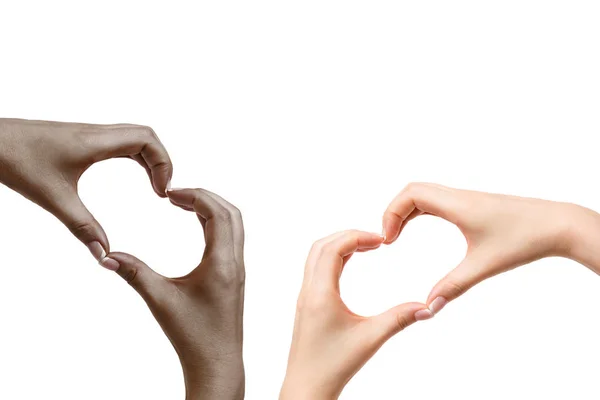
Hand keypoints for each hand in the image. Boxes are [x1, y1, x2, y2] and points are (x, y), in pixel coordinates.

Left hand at [0, 118, 171, 266]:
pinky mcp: (79, 138)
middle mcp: (96, 132)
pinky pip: (118, 140)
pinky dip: (134, 156)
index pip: (147, 139)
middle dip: (162, 161)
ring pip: (133, 136)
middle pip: (146, 136)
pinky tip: (131, 175)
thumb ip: (82, 226)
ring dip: (149, 158)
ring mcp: (87, 133)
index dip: (164, 163)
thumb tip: (103, 254)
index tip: (162, 191)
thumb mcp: (52, 197)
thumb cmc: (14, 159)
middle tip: (162, 191)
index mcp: (95, 142)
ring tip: (153, 185)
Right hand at [105, 188, 244, 399]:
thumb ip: (135, 274)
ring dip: (212, 208)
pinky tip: (197, 225)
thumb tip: (107, 256)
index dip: (196, 196)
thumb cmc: (192, 335)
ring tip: (183, 204)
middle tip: (176, 194)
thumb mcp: (160, 300)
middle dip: (205, 196)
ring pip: (234, 225)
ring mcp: (237, 269)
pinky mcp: (234, 276)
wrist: (216, 362)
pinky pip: (231, 238)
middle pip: (231, 213)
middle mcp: (235, 263)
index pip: (218, 214)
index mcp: (222, 264)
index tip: (171, 193)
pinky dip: (216, 223)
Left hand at [280, 230, 429, 399]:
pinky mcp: (306, 305)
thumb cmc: (334, 366)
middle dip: (348, 236)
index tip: (381, 239)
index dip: (357, 237)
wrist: (307, 387)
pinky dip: (332, 258)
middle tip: (375, 239)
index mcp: (320, 294)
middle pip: (321, 246)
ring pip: (316, 257)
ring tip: (366, 247)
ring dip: (339, 246)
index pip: (333, 249)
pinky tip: (350, 264)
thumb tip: (427, 307)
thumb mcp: (371, 339)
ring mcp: (305, 297)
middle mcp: (308, 291)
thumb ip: (399, 319)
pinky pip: (316, 270)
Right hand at [382, 182, 583, 313]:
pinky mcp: (473, 205)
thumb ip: (454, 285)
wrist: (559, 225)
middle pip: (413, 190)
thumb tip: (429, 306)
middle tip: (388, 239)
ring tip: (397, 235)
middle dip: (394, 212)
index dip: (391, 213)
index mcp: (457, 204)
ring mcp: (466, 199)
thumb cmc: (525, 239)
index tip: (388, 240)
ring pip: (425, 193)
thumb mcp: (485, 265)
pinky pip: (437, 200)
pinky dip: (421, 211)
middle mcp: (458, 197)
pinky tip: (420, 229)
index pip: (411, 194)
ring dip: (406, 211)